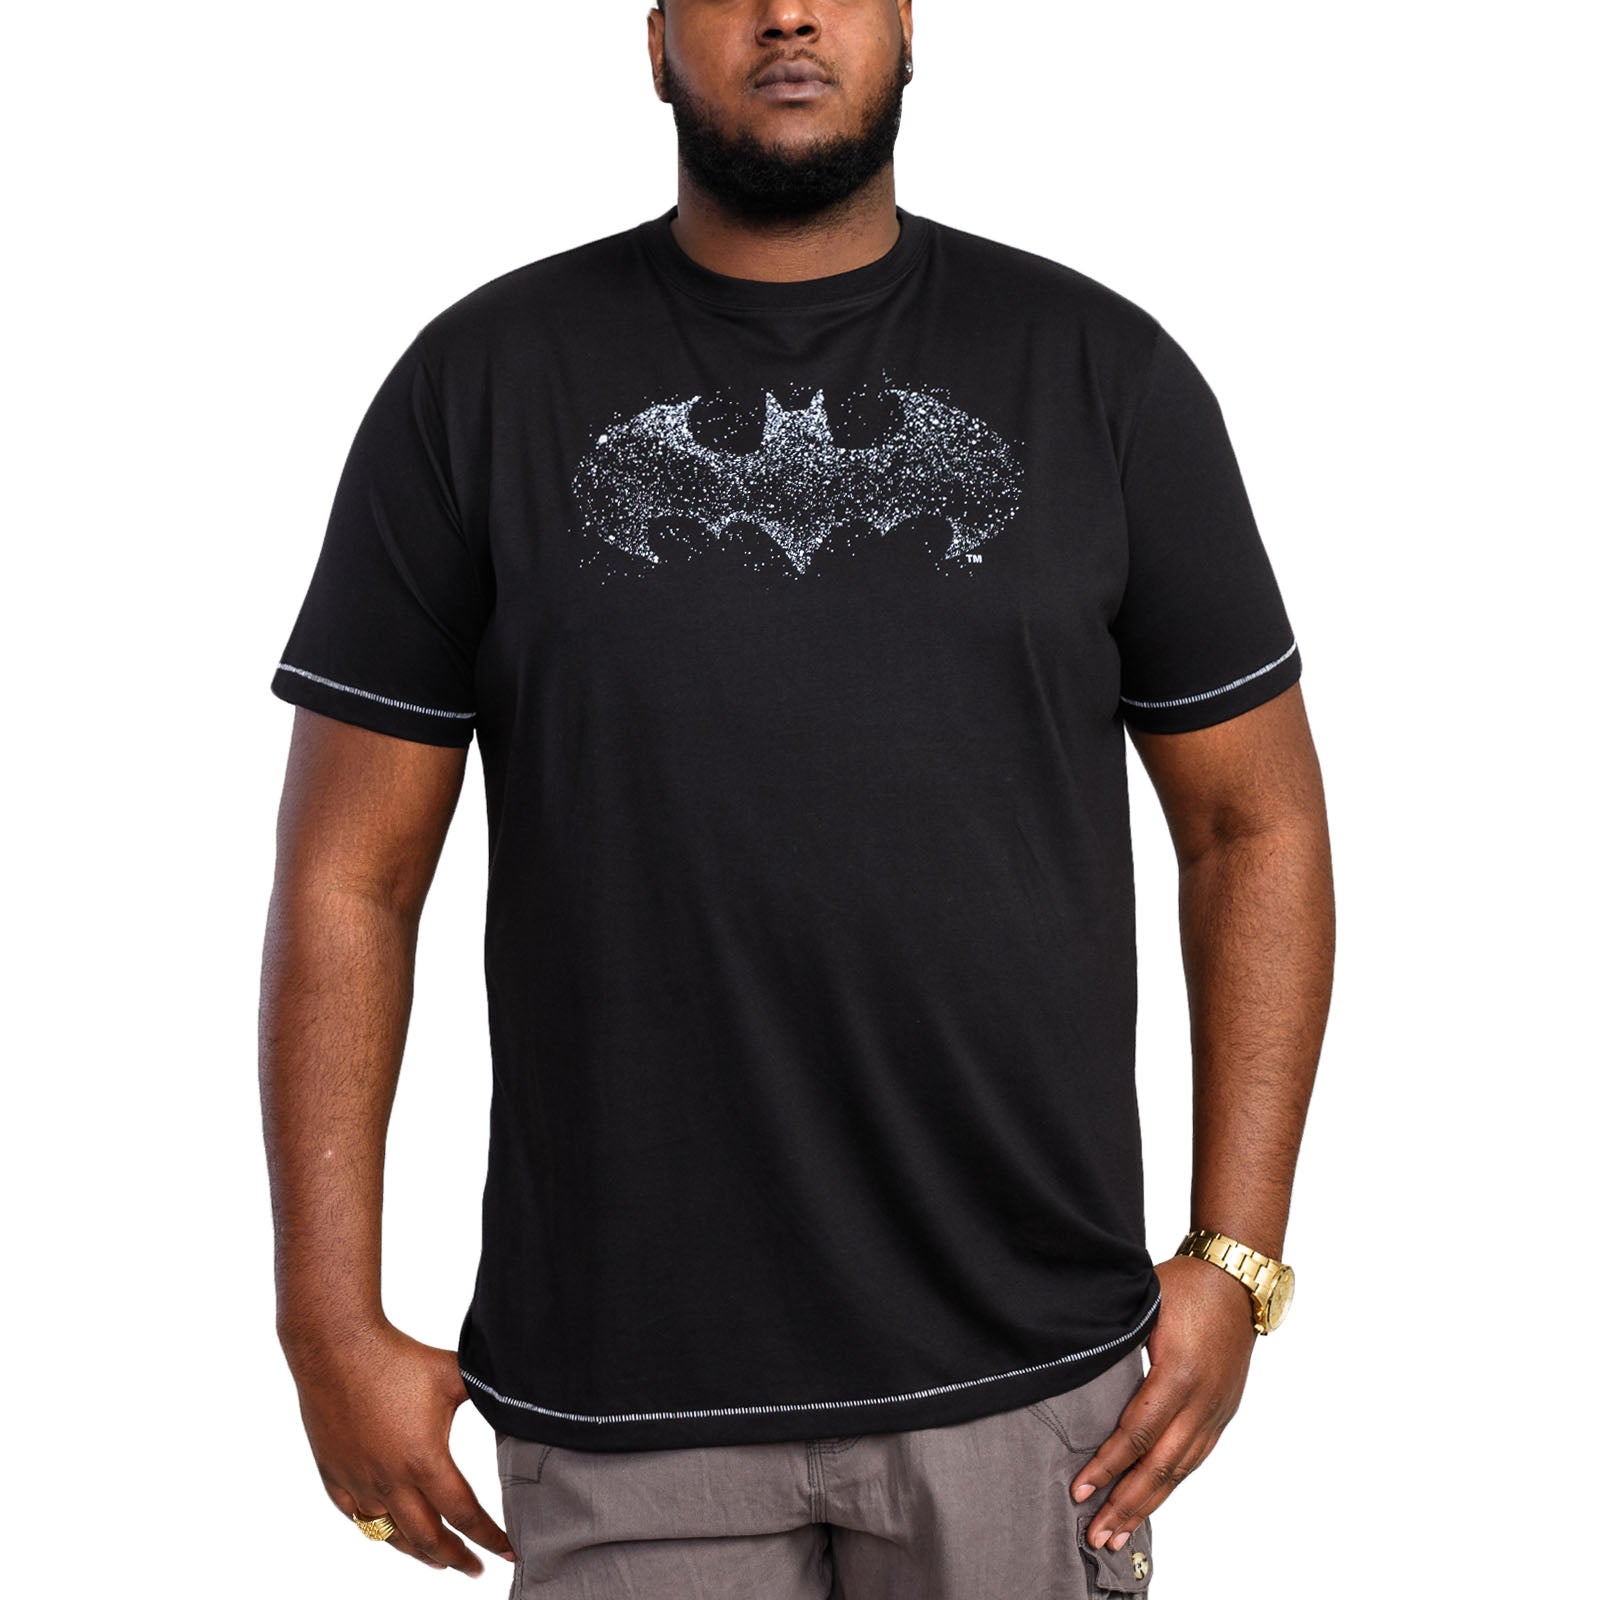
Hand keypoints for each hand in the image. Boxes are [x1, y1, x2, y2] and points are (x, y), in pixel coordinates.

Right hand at [282, 1319, 515, 1575]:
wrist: (337, 1348)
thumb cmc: (398, 1357)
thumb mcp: (454, 1374)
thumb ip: (489, 1392)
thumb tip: (525, 1398)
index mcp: (425, 1461)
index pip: (464, 1515)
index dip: (490, 1537)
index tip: (510, 1551)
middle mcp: (391, 1482)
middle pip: (428, 1539)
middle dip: (456, 1558)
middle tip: (475, 1568)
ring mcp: (360, 1483)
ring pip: (391, 1537)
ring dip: (418, 1552)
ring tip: (438, 1559)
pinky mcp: (335, 1476)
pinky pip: (358, 1518)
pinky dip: (379, 1532)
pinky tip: (390, 1533)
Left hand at [1069, 1254, 1254, 1550]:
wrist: (1236, 1280)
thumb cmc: (1183, 1285)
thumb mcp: (1142, 1306)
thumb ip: (1114, 1342)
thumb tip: (1070, 1366)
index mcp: (1178, 1373)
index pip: (1137, 1432)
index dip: (1107, 1465)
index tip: (1080, 1489)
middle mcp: (1202, 1400)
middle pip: (1160, 1465)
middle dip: (1125, 1504)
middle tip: (1096, 1535)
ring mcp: (1216, 1411)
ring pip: (1181, 1470)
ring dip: (1148, 1505)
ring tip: (1119, 1534)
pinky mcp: (1222, 1413)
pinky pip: (1195, 1459)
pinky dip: (1172, 1486)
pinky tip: (1152, 1502)